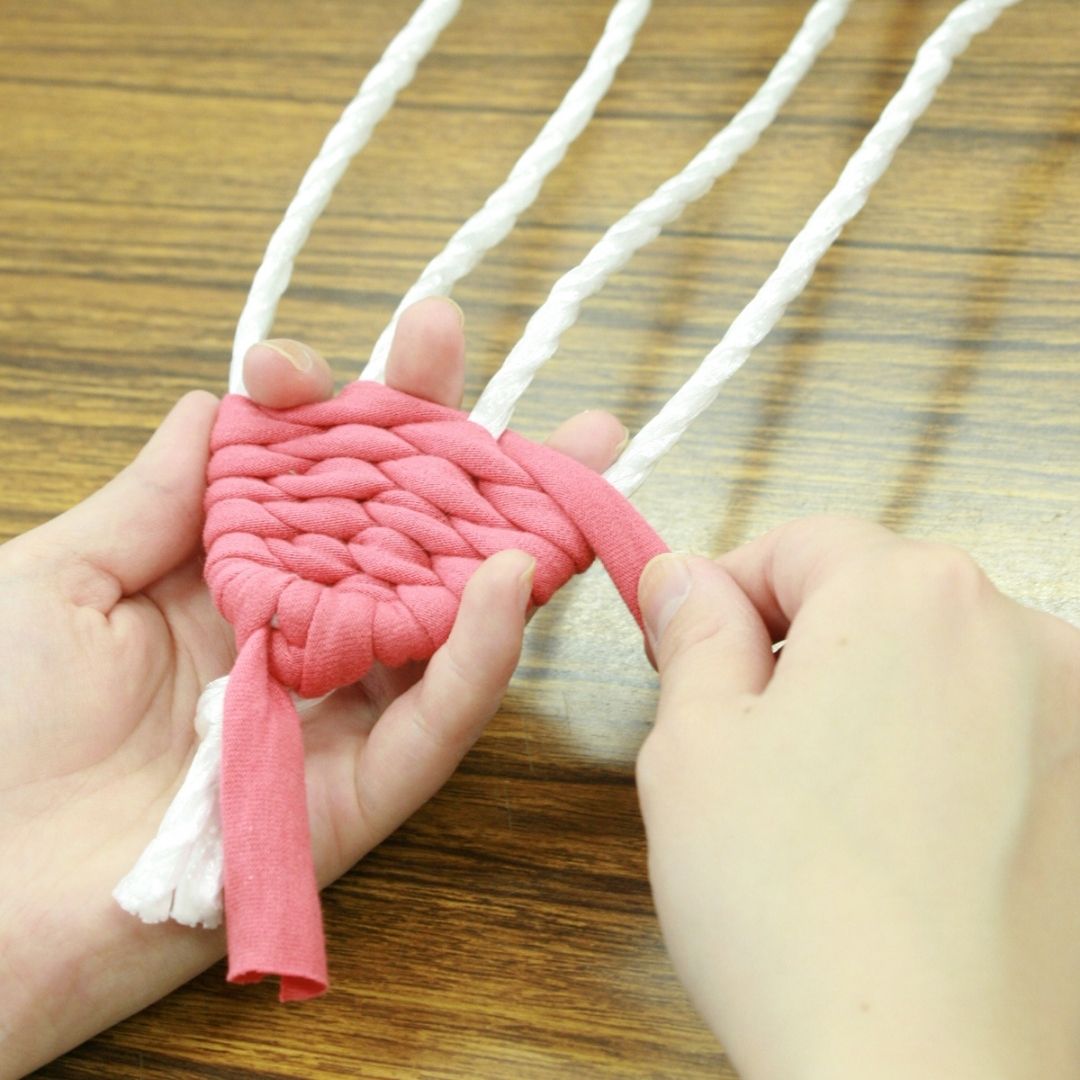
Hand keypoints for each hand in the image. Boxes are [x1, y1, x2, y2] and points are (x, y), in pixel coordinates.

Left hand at [0, 298, 628, 1076]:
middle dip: (453, 445)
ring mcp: (339, 711)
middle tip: (496, 372)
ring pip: (449, 618)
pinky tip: (511, 576)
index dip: (317, 413)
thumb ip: (154, 496)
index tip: (296, 368)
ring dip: (515, 536)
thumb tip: (220, 405)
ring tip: (573, 455)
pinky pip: (437, 720)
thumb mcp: (60, 579)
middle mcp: (300, 636)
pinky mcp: (361, 791)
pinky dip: (478, 654)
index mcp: (231, 582)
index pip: (307, 482)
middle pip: (402, 533)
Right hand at [635, 517, 1079, 1079]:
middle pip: (875, 596)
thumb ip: (693, 633)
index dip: (725, 593)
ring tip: (818, 800)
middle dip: (799, 645)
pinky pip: (994, 731)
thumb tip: (685, 578)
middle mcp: (1016, 631)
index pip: (798, 544)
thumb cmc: (794, 910)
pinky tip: (892, 838)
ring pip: (935, 664)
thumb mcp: (693, 744)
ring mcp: (1075, 715)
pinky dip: (936, 753)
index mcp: (908, 594)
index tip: (687, 644)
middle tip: (741, 735)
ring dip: (869, 698)